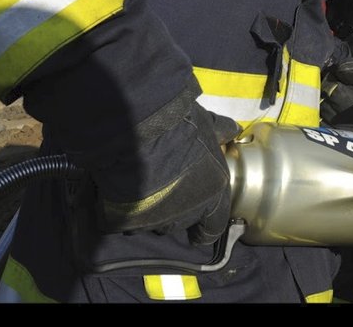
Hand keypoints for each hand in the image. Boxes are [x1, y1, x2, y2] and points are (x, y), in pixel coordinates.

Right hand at [89, 97, 239, 244]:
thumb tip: (232, 129)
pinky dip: (123, 210)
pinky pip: (124, 221)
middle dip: (177, 208)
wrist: (138, 134)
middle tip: (167, 186)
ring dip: (152, 210)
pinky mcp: (125, 221)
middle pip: (182, 221)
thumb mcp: (206, 124)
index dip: (207, 225)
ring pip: (154, 222)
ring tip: (143, 187)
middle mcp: (185, 215)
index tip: (201, 222)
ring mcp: (154, 221)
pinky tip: (120, 193)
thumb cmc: (180, 129)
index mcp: (212, 197)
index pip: (214, 227)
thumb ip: (220, 131)